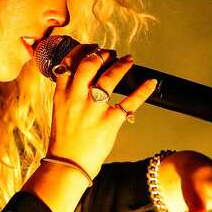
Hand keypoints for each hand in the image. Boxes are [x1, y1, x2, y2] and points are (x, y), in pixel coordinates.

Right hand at [46, 43, 157, 177]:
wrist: (67, 164)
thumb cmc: (64, 140)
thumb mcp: (60, 111)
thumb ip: (68, 93)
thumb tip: (83, 78)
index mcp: (61, 94)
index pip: (69, 63)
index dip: (82, 51)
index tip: (91, 48)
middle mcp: (76, 98)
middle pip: (89, 64)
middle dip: (102, 55)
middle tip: (110, 53)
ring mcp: (93, 109)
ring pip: (109, 77)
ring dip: (121, 65)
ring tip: (128, 60)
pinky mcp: (109, 121)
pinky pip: (130, 101)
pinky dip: (143, 90)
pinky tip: (151, 82)